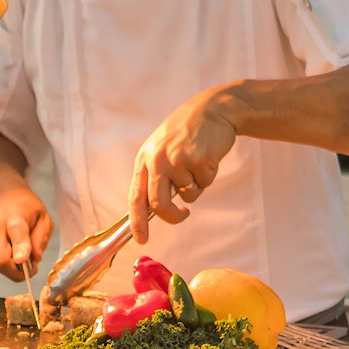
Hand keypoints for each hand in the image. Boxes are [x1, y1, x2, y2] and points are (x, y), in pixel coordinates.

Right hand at [0, 184, 53, 282]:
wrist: (2, 196)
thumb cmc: (26, 208)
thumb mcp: (43, 217)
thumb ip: (41, 238)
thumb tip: (35, 259)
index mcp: (15, 215)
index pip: (16, 232)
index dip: (20, 248)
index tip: (22, 260)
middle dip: (16, 272)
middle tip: (32, 269)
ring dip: (14, 267)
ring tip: (24, 253)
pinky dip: (8, 262)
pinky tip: (13, 248)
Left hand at [130, 86, 237, 242]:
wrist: (212, 109)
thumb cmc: (186, 133)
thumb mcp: (163, 150)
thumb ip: (157, 176)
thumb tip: (155, 210)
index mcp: (145, 159)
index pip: (136, 196)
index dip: (137, 221)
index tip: (142, 238)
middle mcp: (158, 160)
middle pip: (159, 204)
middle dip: (172, 216)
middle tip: (183, 215)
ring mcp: (178, 159)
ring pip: (188, 194)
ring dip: (196, 185)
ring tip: (197, 161)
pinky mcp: (199, 160)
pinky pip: (204, 183)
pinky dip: (209, 175)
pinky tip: (208, 156)